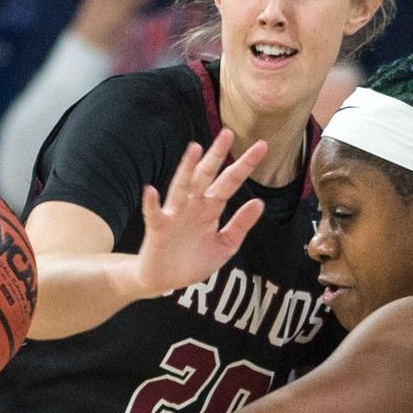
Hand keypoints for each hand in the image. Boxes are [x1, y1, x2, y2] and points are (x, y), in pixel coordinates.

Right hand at [133, 130, 266, 295]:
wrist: (165, 280)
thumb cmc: (193, 260)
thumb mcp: (224, 246)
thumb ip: (240, 225)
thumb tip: (259, 202)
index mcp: (211, 208)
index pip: (230, 182)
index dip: (245, 165)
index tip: (261, 146)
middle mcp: (193, 205)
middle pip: (206, 175)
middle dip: (216, 155)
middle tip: (228, 133)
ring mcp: (175, 214)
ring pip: (181, 187)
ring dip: (186, 168)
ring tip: (194, 149)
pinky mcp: (158, 229)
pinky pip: (154, 214)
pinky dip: (151, 203)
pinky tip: (151, 191)